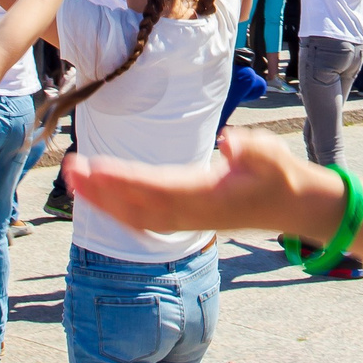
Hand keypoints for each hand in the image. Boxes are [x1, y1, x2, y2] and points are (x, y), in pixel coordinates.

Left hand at [68, 126, 345, 240]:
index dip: (124, 179)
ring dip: (104, 202)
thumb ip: (254, 147)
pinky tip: (100, 199)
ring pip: (137, 217)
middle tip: (69, 170)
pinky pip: (144, 221)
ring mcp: (188, 221)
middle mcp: (193, 214)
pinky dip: (118, 212)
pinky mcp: (186, 221)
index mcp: (208, 195)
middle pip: (138, 206)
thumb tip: (229, 141)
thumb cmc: (280, 176)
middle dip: (102, 191)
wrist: (293, 207)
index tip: (95, 167)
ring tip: (74, 181)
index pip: (157, 188)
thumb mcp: (274, 154)